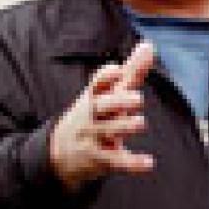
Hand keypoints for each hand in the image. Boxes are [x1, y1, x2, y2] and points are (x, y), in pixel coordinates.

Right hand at [49, 41, 155, 190]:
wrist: (60, 152)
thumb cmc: (94, 115)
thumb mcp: (108, 94)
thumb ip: (130, 72)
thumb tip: (149, 46)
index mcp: (94, 97)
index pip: (97, 84)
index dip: (106, 77)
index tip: (118, 70)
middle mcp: (91, 115)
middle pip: (102, 106)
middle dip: (118, 102)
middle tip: (138, 99)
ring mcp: (93, 137)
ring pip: (108, 131)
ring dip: (124, 126)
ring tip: (140, 123)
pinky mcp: (99, 159)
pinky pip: (115, 160)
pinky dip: (132, 163)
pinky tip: (149, 162)